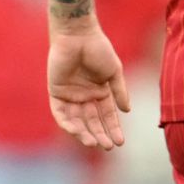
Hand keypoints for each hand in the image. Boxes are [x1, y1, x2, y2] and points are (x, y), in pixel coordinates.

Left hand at [48, 28, 130, 149]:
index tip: (121, 142)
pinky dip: (67, 123)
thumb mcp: (114, 72)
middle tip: (107, 147)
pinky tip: (76, 131)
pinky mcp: (56, 94)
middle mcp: (85, 97)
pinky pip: (61, 114)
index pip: (107, 115)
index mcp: (101, 92)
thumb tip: (127, 111)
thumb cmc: (99, 49)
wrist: (78, 36)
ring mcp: (70, 96)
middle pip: (92, 121)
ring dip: (84, 133)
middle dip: (100, 134)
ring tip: (94, 143)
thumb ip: (119, 91)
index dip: (114, 128)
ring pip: (77, 121)